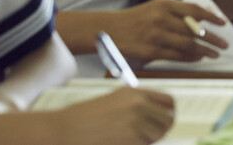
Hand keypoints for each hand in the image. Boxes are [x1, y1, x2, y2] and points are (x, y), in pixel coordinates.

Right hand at [55, 87, 175, 144]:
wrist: (63, 131)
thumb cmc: (83, 119)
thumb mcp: (113, 102)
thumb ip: (137, 106)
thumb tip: (157, 116)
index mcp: (135, 93)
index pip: (169, 102)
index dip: (168, 113)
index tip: (164, 121)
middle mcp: (138, 105)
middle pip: (168, 120)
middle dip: (161, 130)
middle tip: (148, 136)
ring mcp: (135, 123)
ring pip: (158, 136)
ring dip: (148, 141)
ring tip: (128, 140)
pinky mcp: (131, 141)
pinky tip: (119, 143)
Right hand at [107, 0, 227, 62]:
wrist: (110, 30)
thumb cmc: (137, 18)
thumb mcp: (156, 7)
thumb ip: (177, 10)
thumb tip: (202, 16)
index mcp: (164, 5)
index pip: (194, 10)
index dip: (211, 17)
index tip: (223, 23)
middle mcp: (161, 19)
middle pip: (194, 30)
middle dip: (212, 38)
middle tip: (225, 44)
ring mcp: (156, 36)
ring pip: (187, 44)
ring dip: (204, 50)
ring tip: (215, 54)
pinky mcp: (150, 51)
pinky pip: (175, 56)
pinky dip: (189, 58)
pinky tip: (198, 58)